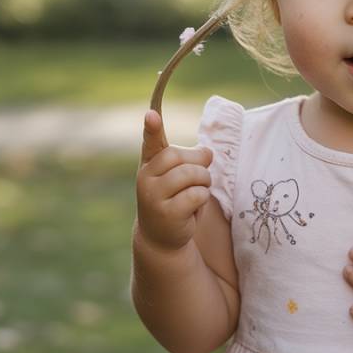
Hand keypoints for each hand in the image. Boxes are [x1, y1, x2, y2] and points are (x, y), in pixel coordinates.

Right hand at [135, 109, 212, 251]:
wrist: (161, 237)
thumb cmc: (174, 199)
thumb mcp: (178, 176)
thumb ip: (190, 159)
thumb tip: (207, 151)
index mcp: (149, 163)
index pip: (150, 141)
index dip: (151, 127)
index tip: (151, 115)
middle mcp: (145, 178)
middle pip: (178, 156)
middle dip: (198, 163)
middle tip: (200, 176)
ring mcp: (153, 196)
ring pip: (190, 174)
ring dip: (204, 181)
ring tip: (198, 192)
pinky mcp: (167, 213)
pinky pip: (197, 195)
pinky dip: (202, 199)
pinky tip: (193, 208)